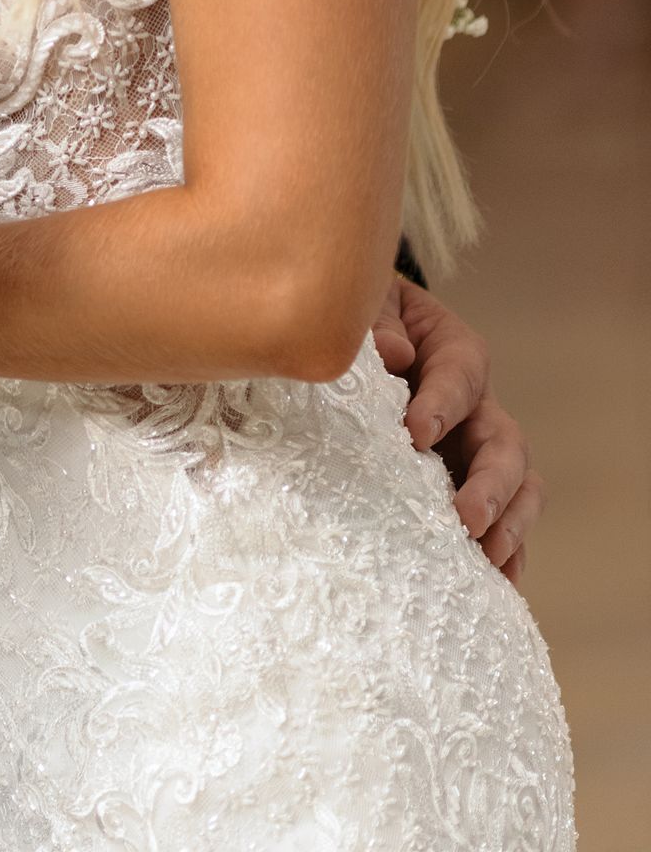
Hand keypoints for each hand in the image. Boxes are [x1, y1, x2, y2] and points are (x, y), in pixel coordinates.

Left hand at [372, 276, 543, 580]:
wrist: (371, 335)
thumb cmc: (370, 320)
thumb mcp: (371, 306)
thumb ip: (379, 324)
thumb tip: (393, 353)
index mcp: (454, 351)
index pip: (460, 375)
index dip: (443, 404)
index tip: (416, 433)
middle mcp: (478, 405)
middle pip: (505, 442)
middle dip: (491, 483)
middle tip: (467, 518)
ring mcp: (480, 449)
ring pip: (520, 485)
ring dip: (510, 523)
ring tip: (490, 557)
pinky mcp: (473, 484)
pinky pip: (506, 521)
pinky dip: (509, 552)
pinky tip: (499, 585)